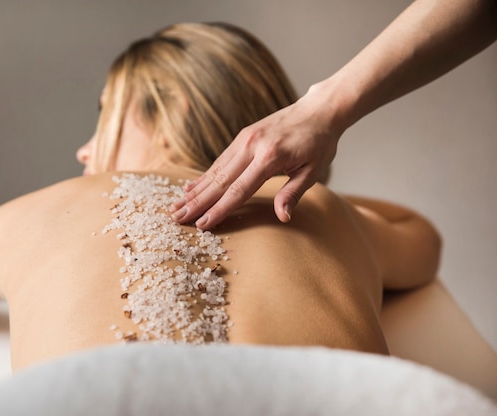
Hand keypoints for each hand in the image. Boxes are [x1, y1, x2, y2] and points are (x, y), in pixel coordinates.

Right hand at [171, 88, 341, 229]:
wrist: (318, 110)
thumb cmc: (319, 143)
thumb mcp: (313, 171)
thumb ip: (293, 193)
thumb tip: (282, 217)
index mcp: (269, 157)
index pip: (239, 190)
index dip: (219, 209)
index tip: (202, 224)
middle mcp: (251, 146)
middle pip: (219, 180)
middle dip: (197, 202)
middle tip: (177, 218)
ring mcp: (244, 140)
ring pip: (215, 170)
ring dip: (195, 191)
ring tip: (177, 206)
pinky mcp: (242, 137)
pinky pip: (220, 161)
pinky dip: (204, 176)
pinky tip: (191, 188)